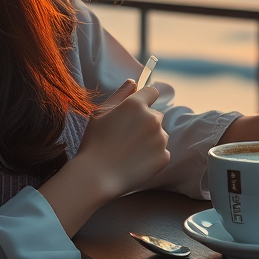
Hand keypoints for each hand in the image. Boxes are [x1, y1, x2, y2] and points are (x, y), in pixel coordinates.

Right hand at [39, 83, 168, 235]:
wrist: (96, 176)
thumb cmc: (94, 143)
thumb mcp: (100, 113)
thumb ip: (120, 94)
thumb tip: (133, 82)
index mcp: (136, 105)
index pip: (152, 92)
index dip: (145, 99)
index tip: (137, 110)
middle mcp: (152, 119)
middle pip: (156, 115)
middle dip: (145, 122)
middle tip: (126, 137)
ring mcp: (160, 139)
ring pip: (160, 134)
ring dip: (150, 139)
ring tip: (129, 151)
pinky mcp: (163, 157)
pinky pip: (161, 152)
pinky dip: (152, 156)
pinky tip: (135, 162)